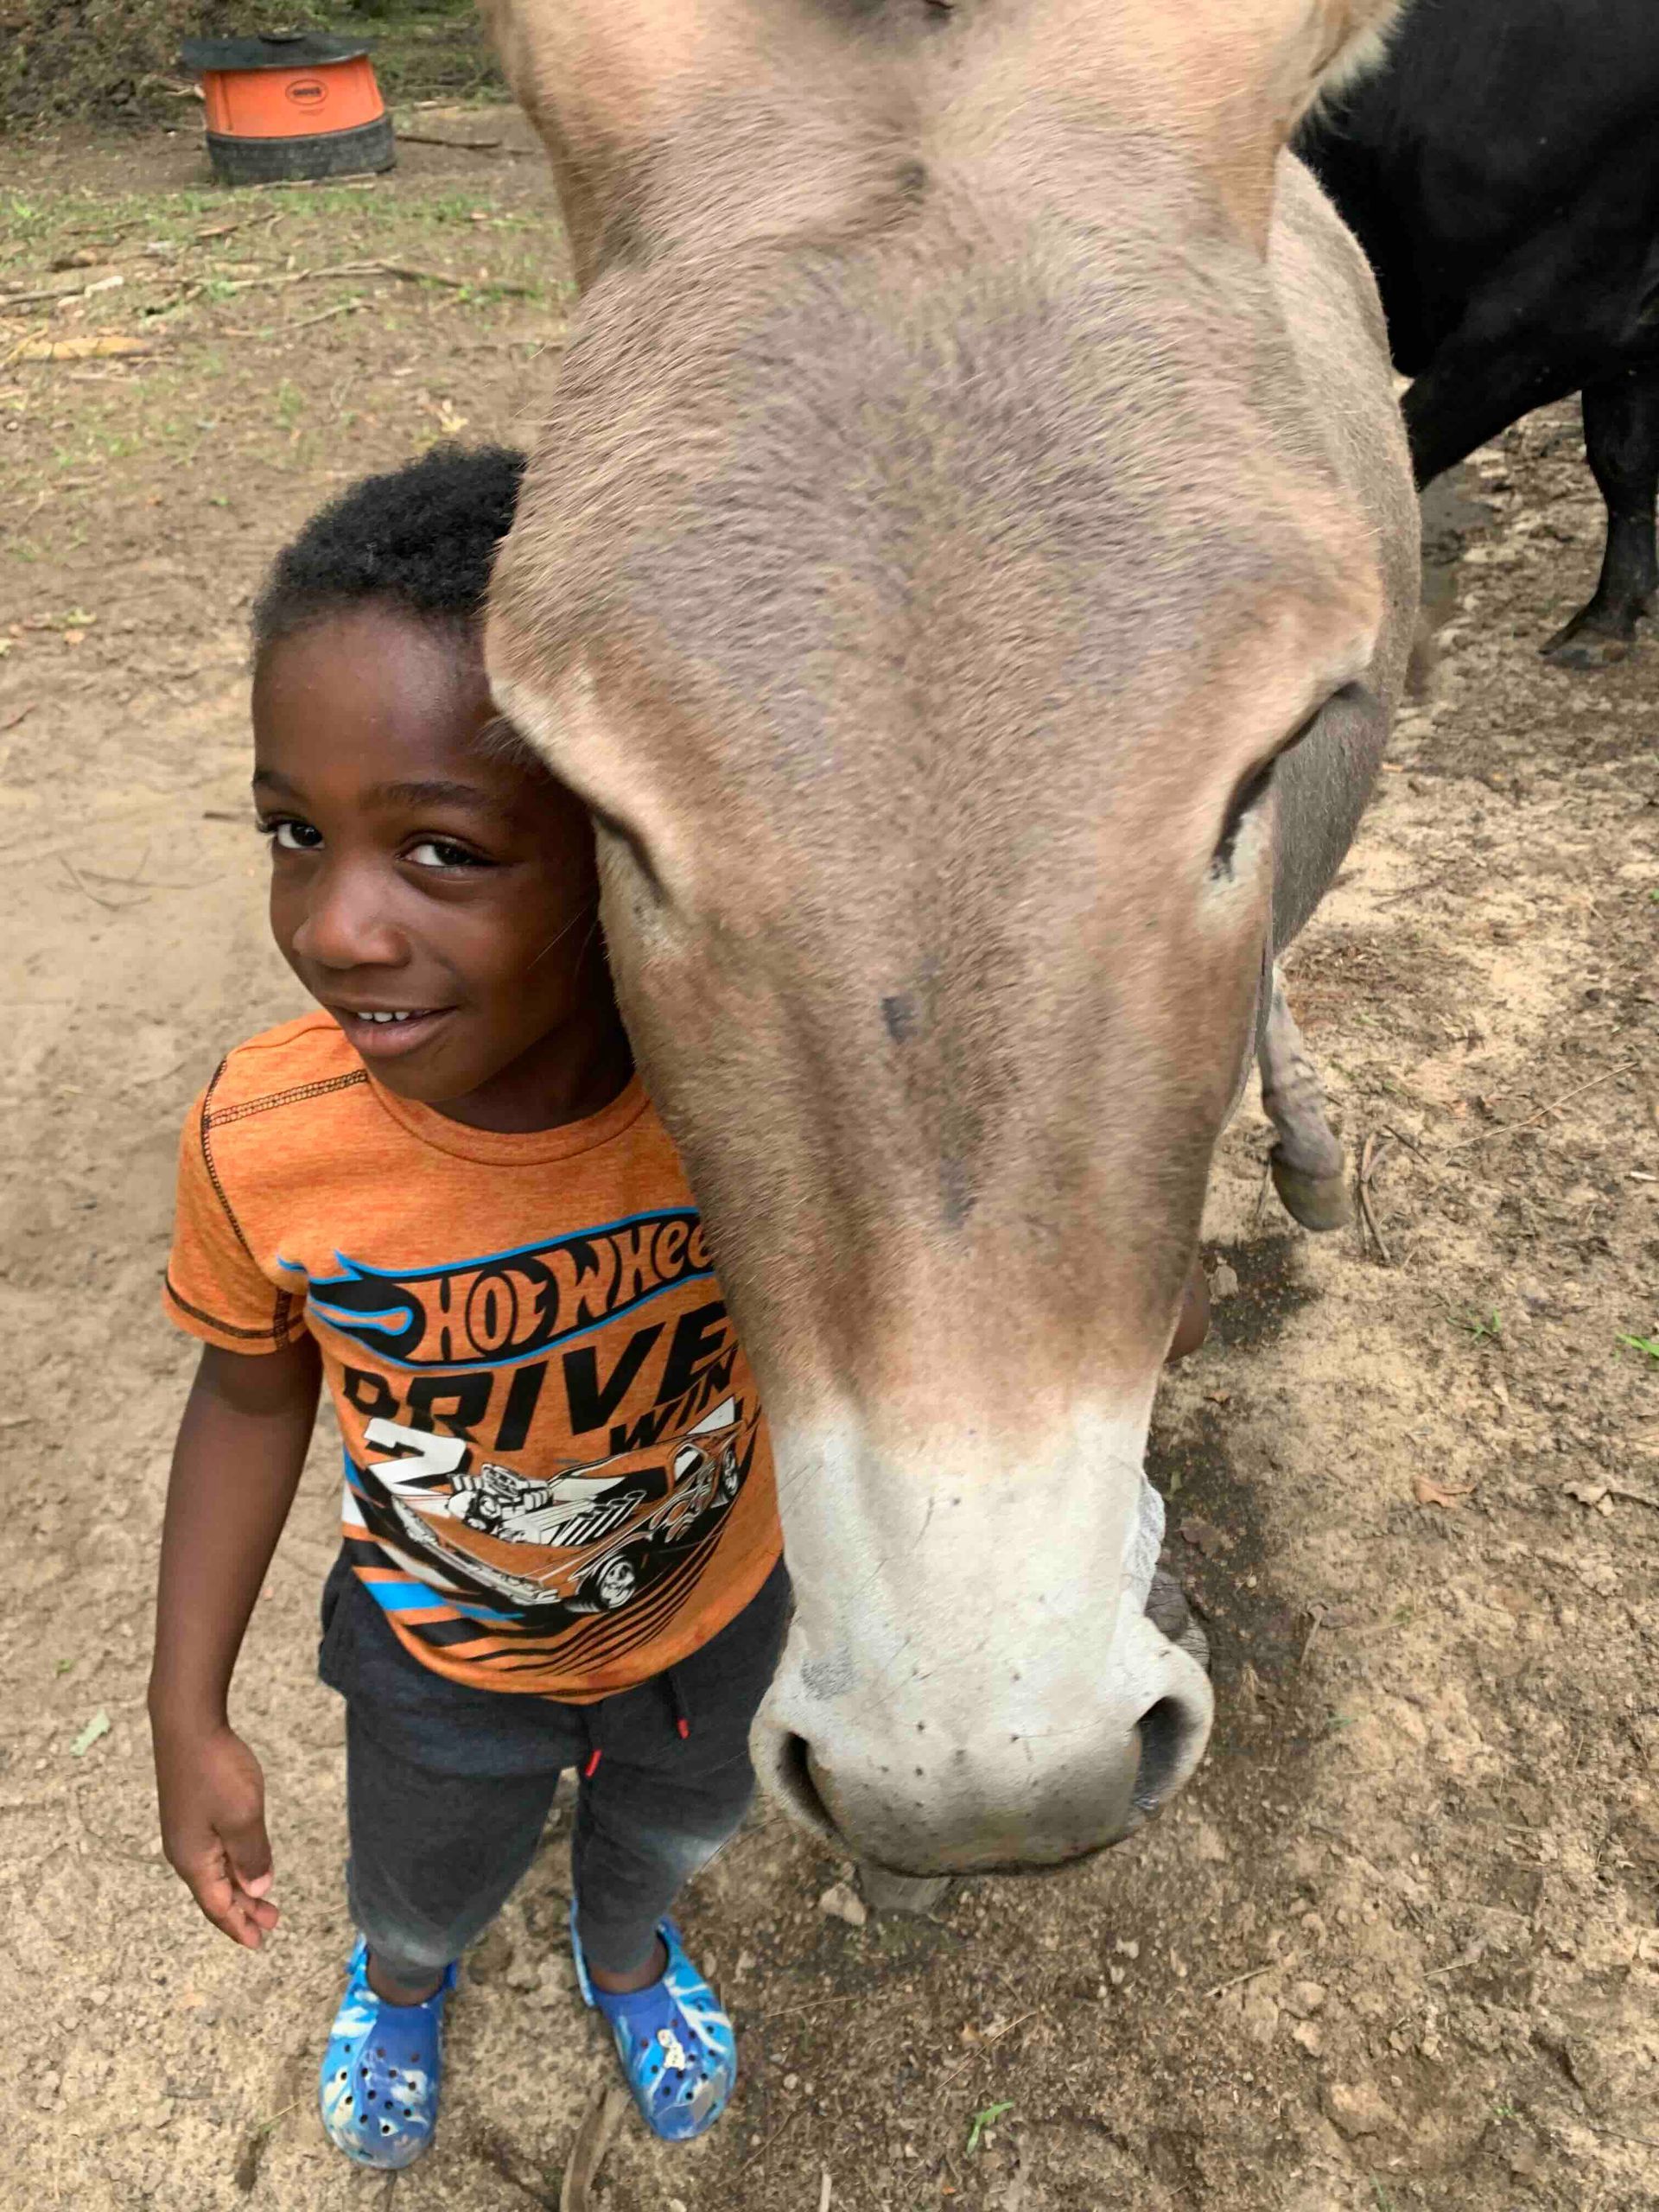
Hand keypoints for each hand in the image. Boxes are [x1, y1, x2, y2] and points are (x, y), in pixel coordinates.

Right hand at [153, 1720, 278, 1948]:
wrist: (187, 1725)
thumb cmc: (215, 1771)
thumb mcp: (243, 1818)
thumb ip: (252, 1857)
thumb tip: (257, 1890)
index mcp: (194, 1861)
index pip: (217, 1907)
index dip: (239, 1926)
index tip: (260, 1943)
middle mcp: (185, 1852)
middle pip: (215, 1893)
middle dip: (243, 1910)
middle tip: (273, 1923)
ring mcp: (187, 1832)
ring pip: (216, 1872)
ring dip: (240, 1887)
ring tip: (264, 1899)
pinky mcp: (192, 1813)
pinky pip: (215, 1851)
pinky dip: (233, 1865)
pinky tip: (247, 1861)